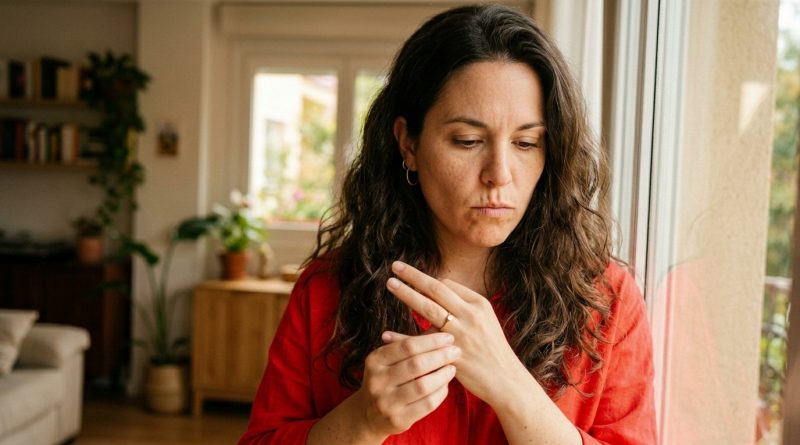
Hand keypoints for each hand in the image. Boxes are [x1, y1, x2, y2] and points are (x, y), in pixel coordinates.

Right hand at [354, 331, 459, 438]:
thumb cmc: (387, 380)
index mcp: (375, 360)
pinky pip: (427, 404)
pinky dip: (441, 392)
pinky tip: (445, 385)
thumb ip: (409, 345)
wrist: (369, 415)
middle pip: (416, 364)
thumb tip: (438, 327)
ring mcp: (386, 402)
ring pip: (423, 385)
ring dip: (443, 375)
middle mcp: (377, 380)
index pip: (407, 346)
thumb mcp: (389, 361)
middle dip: (441, 355)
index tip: (448, 337)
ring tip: (452, 368)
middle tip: (456, 351)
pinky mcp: (398, 419)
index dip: (431, 341)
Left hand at [386, 261, 528, 406]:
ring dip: (406, 294)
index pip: (447, 285)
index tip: (410, 276)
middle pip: (435, 289)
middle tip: (395, 266)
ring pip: (427, 308)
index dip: (426, 281)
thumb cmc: (492, 348)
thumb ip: (464, 304)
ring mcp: (460, 334)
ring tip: (390, 284)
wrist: (505, 379)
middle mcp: (469, 315)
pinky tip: (386, 334)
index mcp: (478, 305)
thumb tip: (439, 287)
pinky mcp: (450, 354)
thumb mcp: (485, 319)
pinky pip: (421, 342)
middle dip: (414, 276)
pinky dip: (402, 337)